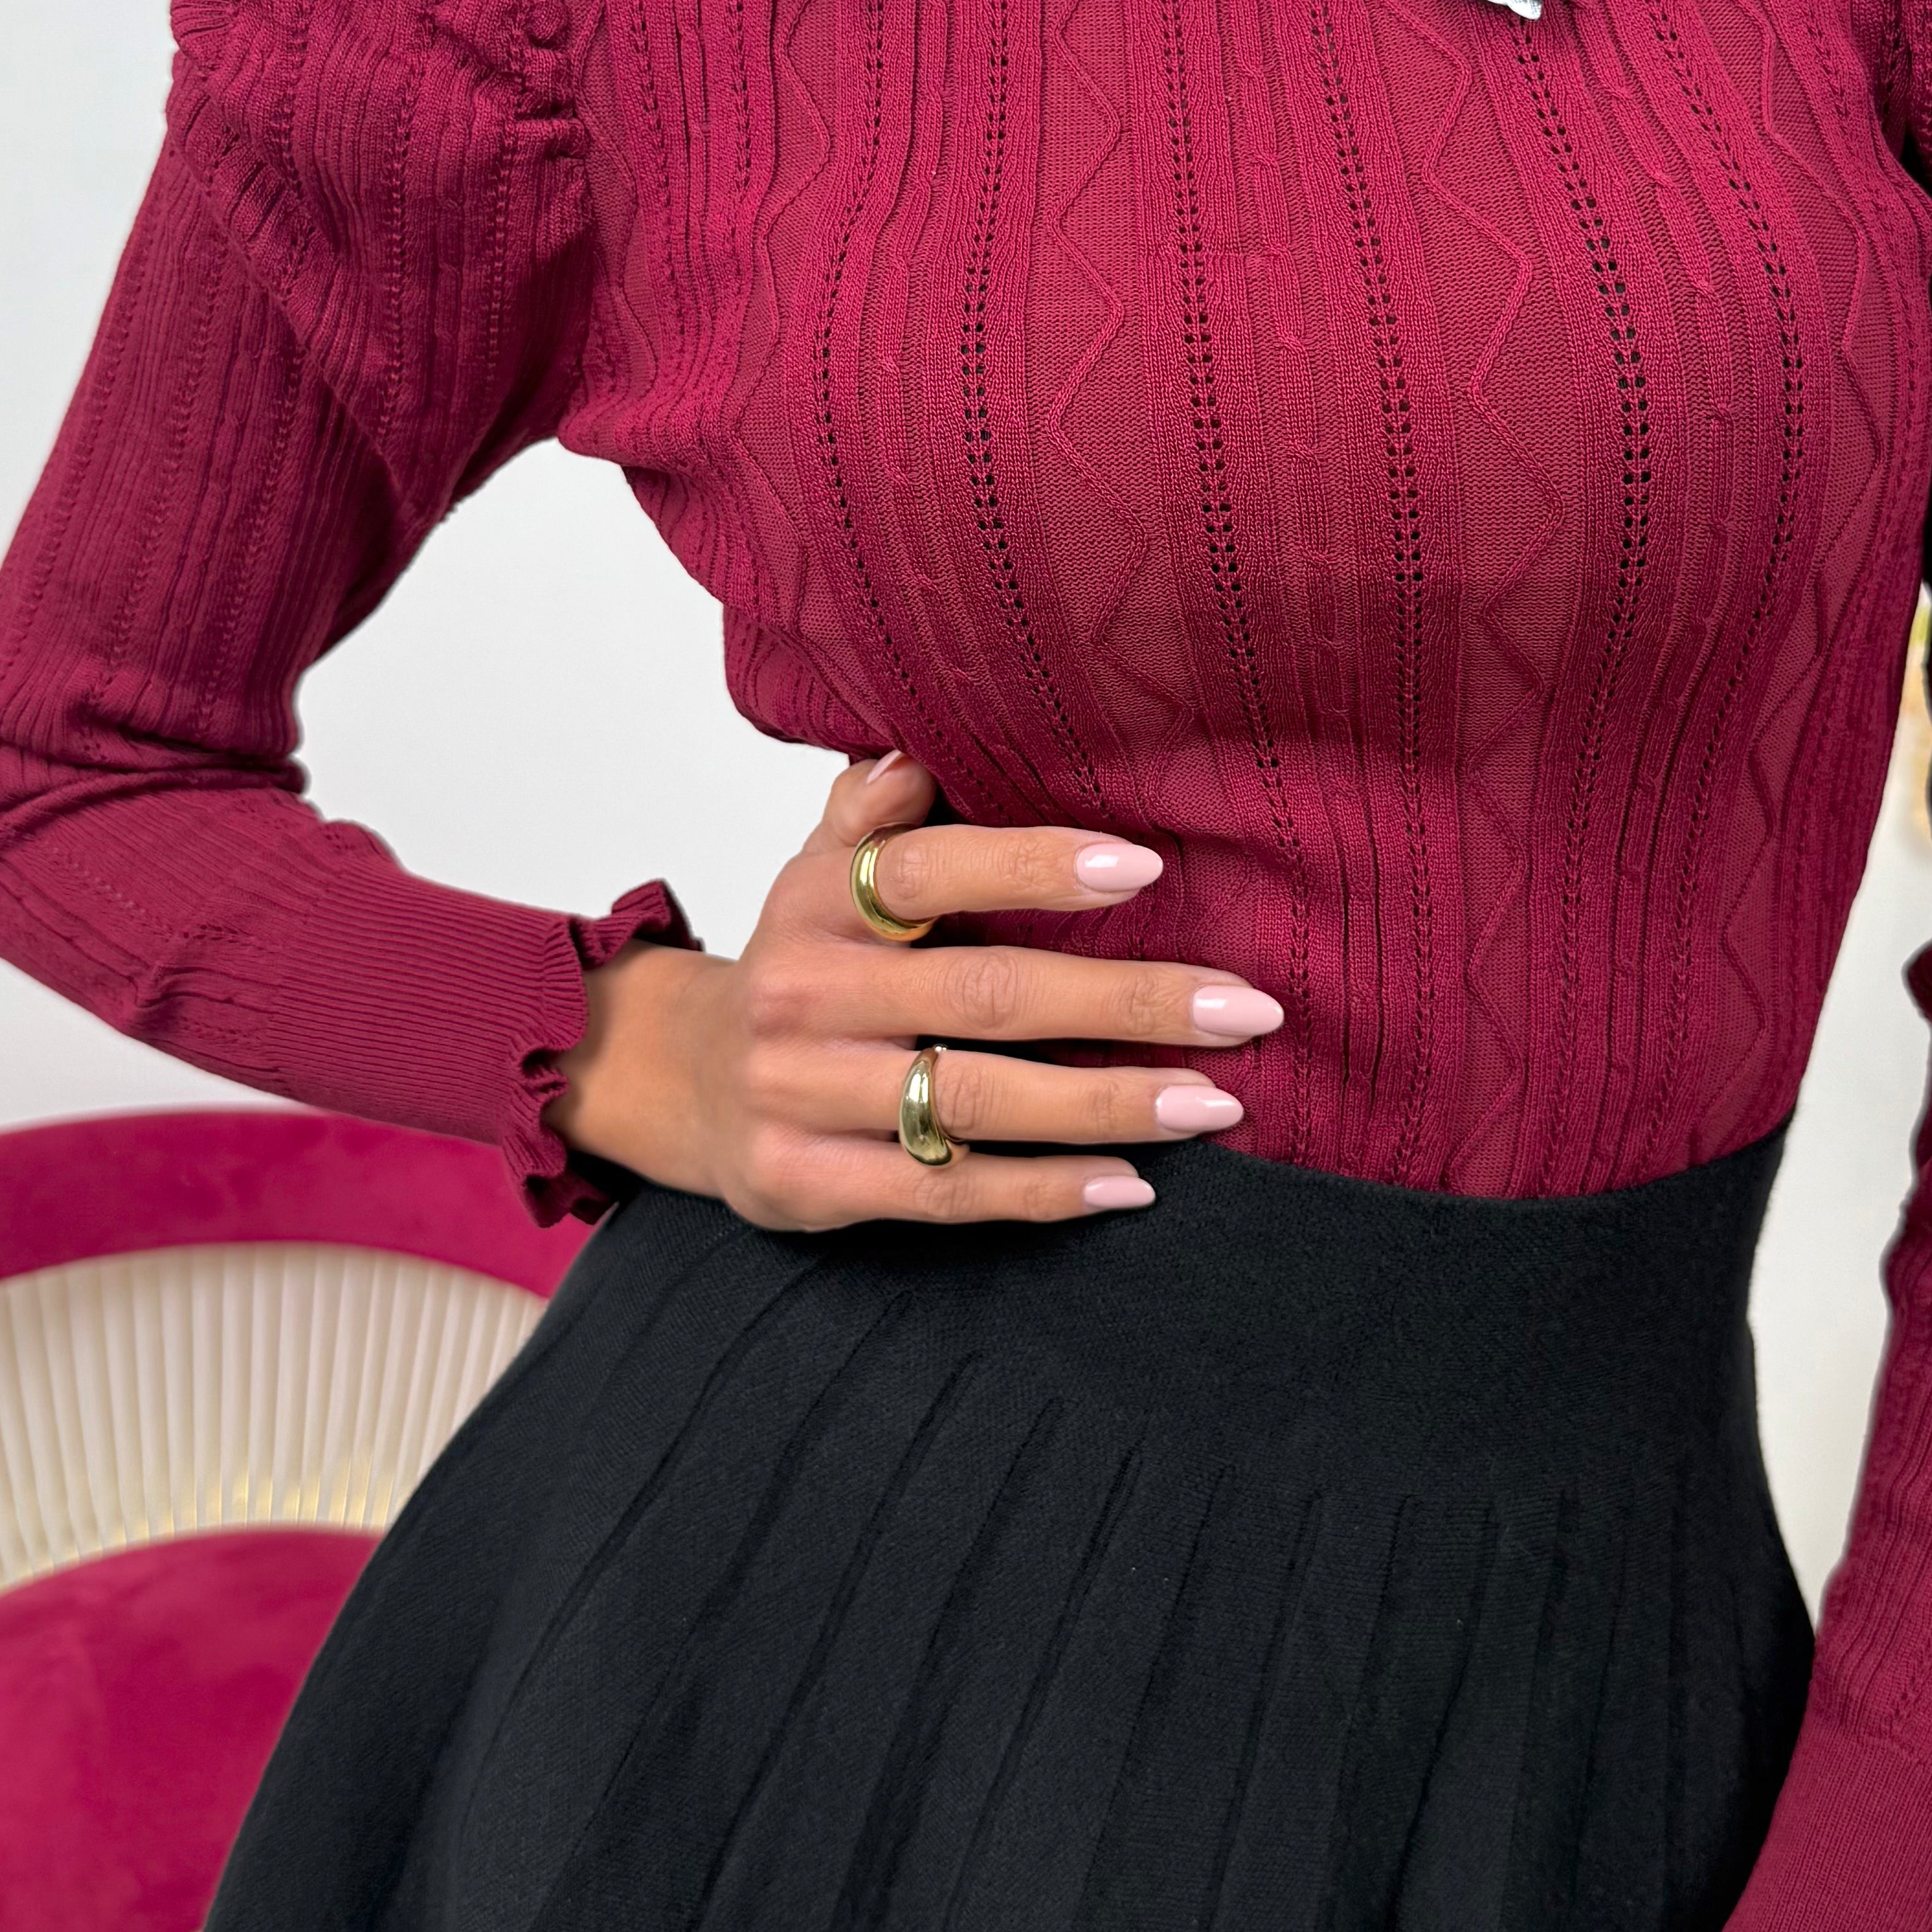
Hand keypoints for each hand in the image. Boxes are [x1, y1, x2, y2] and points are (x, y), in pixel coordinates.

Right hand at [546, 748, 1283, 1229]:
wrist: (687, 1084)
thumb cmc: (803, 963)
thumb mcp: (821, 870)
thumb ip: (875, 808)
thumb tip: (917, 741)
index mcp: (815, 902)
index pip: (925, 871)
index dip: (1034, 865)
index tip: (1147, 868)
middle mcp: (802, 993)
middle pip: (984, 995)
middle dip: (1128, 1002)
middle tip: (1244, 1008)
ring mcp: (801, 1094)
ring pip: (975, 1100)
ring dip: (1109, 1104)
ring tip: (1213, 1103)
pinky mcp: (806, 1183)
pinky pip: (944, 1190)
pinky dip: (1043, 1190)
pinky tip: (1132, 1183)